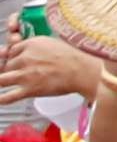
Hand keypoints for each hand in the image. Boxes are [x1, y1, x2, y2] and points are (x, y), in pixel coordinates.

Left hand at [1, 27, 115, 105]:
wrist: (84, 70)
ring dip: (3, 81)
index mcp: (32, 44)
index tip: (16, 61)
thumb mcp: (55, 42)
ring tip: (6, 83)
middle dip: (9, 70)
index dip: (13, 57)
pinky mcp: (29, 90)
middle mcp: (25, 58)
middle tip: (19, 73)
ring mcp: (25, 75)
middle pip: (6, 65)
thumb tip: (30, 51)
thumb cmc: (75, 56)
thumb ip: (38, 46)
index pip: (12, 50)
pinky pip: (7, 97)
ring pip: (1, 80)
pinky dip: (1, 99)